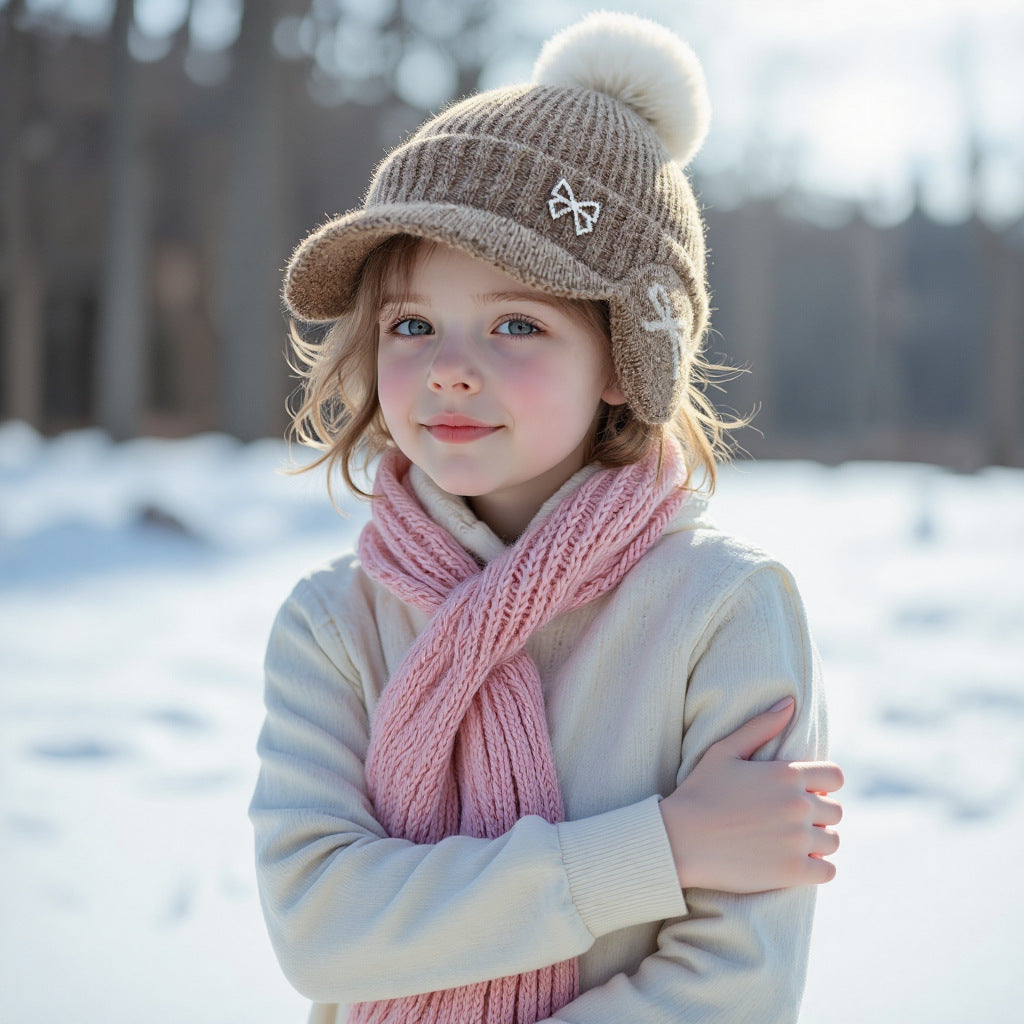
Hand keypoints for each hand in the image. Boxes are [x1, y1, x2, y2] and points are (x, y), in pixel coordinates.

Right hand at [659, 697, 843, 892]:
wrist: (679, 839)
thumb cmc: (699, 792)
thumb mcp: (724, 750)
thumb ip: (760, 725)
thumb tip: (790, 702)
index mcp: (787, 773)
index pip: (835, 776)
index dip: (823, 784)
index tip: (805, 793)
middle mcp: (798, 805)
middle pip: (836, 810)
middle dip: (819, 814)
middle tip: (791, 820)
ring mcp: (798, 840)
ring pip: (833, 840)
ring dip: (819, 841)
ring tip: (793, 841)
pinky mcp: (793, 871)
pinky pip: (828, 871)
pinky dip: (817, 868)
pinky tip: (794, 862)